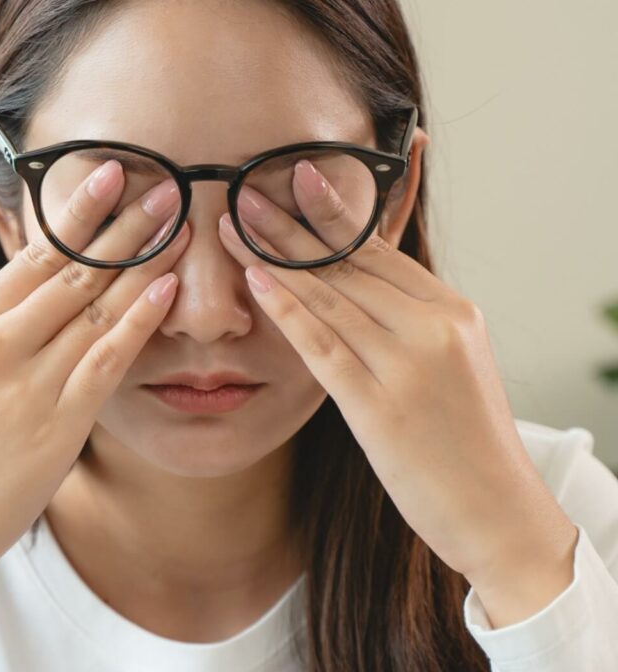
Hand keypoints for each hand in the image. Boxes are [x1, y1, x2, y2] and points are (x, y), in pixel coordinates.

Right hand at [0, 160, 188, 633]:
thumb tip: (44, 280)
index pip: (33, 254)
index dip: (78, 212)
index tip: (111, 174)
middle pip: (71, 269)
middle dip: (123, 223)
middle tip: (163, 183)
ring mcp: (27, 383)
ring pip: (95, 306)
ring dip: (143, 261)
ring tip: (178, 223)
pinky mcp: (57, 424)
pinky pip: (107, 360)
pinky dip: (139, 320)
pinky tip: (167, 290)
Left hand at [218, 159, 577, 626]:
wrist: (499, 512)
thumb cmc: (468, 443)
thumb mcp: (454, 366)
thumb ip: (412, 326)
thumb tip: (361, 295)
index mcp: (453, 312)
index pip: (380, 251)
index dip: (331, 213)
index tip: (296, 176)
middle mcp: (432, 327)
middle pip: (349, 263)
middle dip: (290, 223)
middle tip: (247, 184)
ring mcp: (406, 364)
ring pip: (329, 295)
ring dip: (275, 256)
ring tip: (235, 223)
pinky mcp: (379, 406)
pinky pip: (322, 345)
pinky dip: (287, 310)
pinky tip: (255, 282)